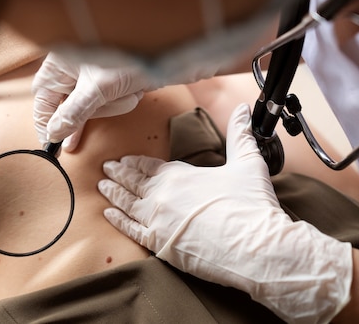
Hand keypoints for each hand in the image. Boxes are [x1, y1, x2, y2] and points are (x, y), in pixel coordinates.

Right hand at [32, 52, 155, 150]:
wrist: (168, 55)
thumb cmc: (128, 60)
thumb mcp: (97, 89)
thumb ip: (73, 113)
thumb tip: (54, 133)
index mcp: (60, 64)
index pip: (43, 99)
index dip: (46, 123)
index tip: (51, 144)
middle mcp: (73, 70)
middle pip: (69, 107)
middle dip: (93, 110)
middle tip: (106, 103)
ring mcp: (91, 77)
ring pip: (92, 109)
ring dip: (112, 105)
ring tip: (126, 90)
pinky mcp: (109, 84)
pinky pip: (108, 105)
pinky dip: (121, 102)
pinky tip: (132, 92)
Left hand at [98, 104, 352, 323]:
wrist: (255, 249)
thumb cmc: (252, 206)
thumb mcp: (248, 163)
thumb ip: (240, 134)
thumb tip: (243, 109)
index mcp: (179, 175)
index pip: (148, 165)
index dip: (134, 162)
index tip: (122, 158)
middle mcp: (162, 196)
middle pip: (133, 181)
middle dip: (118, 174)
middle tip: (105, 168)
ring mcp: (158, 221)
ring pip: (127, 203)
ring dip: (113, 193)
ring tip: (102, 185)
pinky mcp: (160, 245)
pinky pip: (131, 230)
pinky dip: (117, 220)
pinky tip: (108, 214)